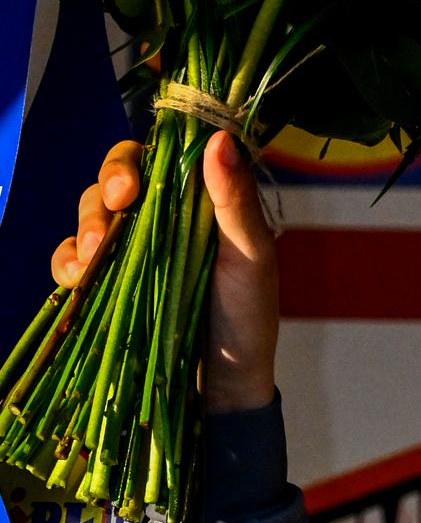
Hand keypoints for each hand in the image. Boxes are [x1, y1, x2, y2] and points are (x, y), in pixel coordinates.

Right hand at [51, 125, 279, 411]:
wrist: (228, 384)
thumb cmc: (248, 317)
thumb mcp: (251, 257)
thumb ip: (234, 200)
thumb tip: (218, 139)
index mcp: (194, 201)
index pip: (153, 157)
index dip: (133, 160)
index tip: (131, 186)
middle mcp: (159, 217)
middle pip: (114, 179)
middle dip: (105, 189)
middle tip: (115, 211)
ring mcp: (131, 249)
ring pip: (90, 213)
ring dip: (85, 227)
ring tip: (92, 257)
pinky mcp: (109, 283)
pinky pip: (73, 258)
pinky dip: (67, 262)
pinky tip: (77, 278)